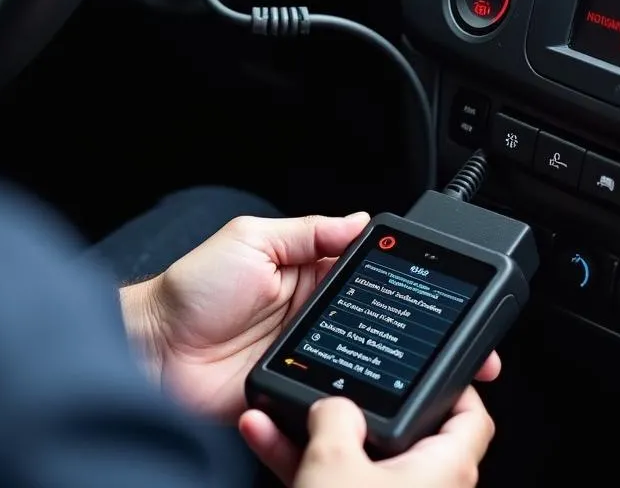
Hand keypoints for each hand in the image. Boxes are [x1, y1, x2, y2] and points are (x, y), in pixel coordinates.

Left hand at [120, 212, 501, 426]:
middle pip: (377, 322)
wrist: (154, 350)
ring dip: (395, 368)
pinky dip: (356, 399)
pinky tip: (381, 399)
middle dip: (419, 333)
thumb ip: (305, 232)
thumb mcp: (251, 240)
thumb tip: (358, 220)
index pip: (366, 273)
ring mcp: (306, 357)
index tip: (445, 290)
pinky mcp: (295, 394)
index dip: (404, 280)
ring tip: (437, 375)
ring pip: (364, 363)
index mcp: (304, 273)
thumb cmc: (192, 289)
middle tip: (464, 345)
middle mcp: (310, 315)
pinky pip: (334, 398)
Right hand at [241, 386, 495, 487]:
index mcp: (445, 469)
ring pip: (359, 461)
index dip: (450, 380)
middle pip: (400, 433)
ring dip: (314, 434)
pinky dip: (307, 466)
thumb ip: (334, 414)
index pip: (469, 415)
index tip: (424, 358)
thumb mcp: (334, 459)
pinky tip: (266, 440)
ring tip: (274, 410)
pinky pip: (338, 486)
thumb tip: (333, 405)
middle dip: (353, 405)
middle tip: (329, 382)